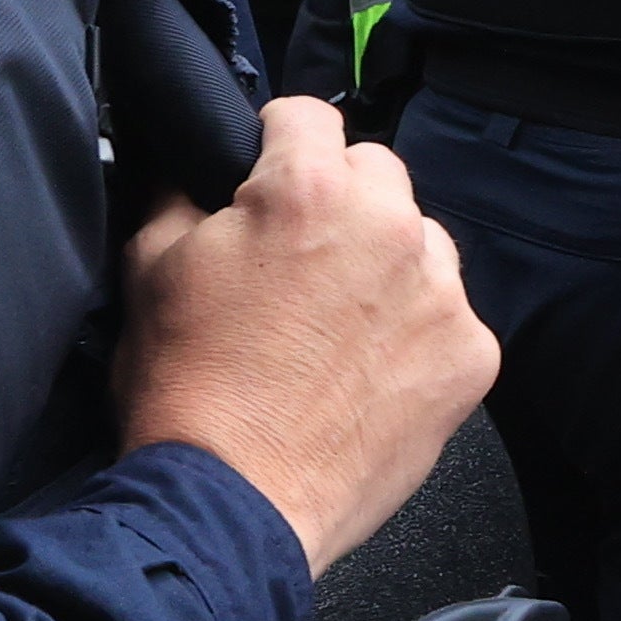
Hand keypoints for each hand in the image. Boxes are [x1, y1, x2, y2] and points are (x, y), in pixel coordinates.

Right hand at [118, 98, 496, 574]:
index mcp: (308, 191)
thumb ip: (180, 196)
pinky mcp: (471, 355)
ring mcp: (442, 293)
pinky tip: (368, 372)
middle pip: (376, 174)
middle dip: (338, 203)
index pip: (308, 114)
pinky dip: (416, 334)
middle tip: (296, 263)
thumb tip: (193, 167)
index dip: (277, 143)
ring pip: (420, 243)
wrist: (232, 506)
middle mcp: (391, 228)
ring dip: (385, 265)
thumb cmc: (186, 393)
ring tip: (332, 327)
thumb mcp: (149, 271)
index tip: (266, 175)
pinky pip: (448, 315)